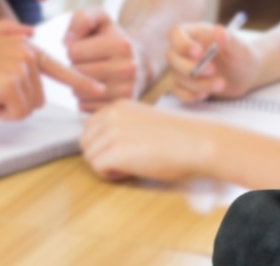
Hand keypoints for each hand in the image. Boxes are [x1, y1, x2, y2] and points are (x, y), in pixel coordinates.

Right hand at [0, 21, 105, 119]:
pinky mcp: (12, 84)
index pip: (59, 65)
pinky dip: (1, 114)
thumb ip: (9, 32)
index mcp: (24, 43)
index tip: (99, 91)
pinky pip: (18, 114)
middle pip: (39, 96)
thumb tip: (30, 30)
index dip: (80, 81)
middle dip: (15, 100)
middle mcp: (28, 50)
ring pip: (30, 107)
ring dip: (7, 107)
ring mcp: (22, 66)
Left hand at [65, 8, 143, 107]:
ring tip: (94, 74)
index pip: (74, 51)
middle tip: (89, 62)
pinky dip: (85, 99)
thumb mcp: (100, 19)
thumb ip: (82, 19)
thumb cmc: (112, 39)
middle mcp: (127, 69)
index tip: (87, 48)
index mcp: (121, 45)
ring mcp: (125, 91)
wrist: (138, 61)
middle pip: (76, 72)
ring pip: (78, 92)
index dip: (75, 49)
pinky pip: (84, 106)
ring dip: (79, 84)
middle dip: (76, 66)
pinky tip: (97, 88)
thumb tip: (67, 42)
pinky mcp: (118, 107)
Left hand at [80, 100, 214, 181]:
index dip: (102, 143)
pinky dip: (110, 175)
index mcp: (118, 106)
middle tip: (125, 159)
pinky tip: (130, 171)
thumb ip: (121, 124)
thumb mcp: (143, 119)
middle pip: (86, 142)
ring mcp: (111, 133)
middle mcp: (111, 115)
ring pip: (90, 157)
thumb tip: (104, 142)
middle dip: (100, 154)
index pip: (90, 127)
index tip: (122, 149)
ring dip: (106, 166)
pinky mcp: (114, 152)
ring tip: (130, 165)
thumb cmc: (176, 135)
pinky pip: (97, 169)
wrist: (193, 142)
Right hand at [166, 21, 259, 102]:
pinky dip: (190, 95)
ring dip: (198, 83)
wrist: (246, 75)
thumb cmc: (243, 56)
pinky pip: (178, 91)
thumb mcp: (241, 48)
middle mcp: (186, 50)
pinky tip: (206, 94)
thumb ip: (230, 40)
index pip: (176, 33)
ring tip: (221, 83)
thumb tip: (218, 30)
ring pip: (177, 76)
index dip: (182, 43)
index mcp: (197, 33)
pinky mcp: (186, 84)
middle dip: (190, 67)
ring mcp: (183, 67)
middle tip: (213, 70)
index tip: (199, 53)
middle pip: (172, 57)